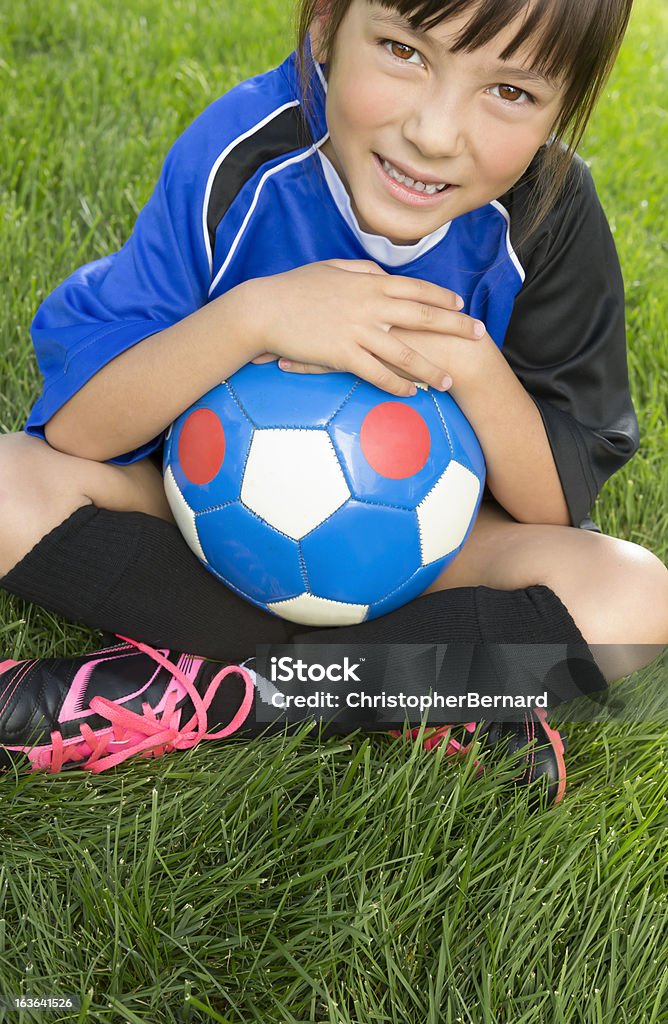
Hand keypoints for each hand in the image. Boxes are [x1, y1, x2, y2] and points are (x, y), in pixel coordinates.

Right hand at [246, 259, 485, 396]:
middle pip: (423, 317)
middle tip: (480, 336)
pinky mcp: (342, 354)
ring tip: (450, 382)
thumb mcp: (331, 268)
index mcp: (369, 281)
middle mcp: (370, 304)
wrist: (264, 308)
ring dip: (430, 369)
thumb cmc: (294, 287)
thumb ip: (361, 270)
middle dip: (455, 327)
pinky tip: (411, 394)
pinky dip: (396, 384)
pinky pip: (376, 373)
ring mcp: (358, 330)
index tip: (461, 305)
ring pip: (404, 352)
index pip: (415, 289)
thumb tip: (381, 273)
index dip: (441, 297)